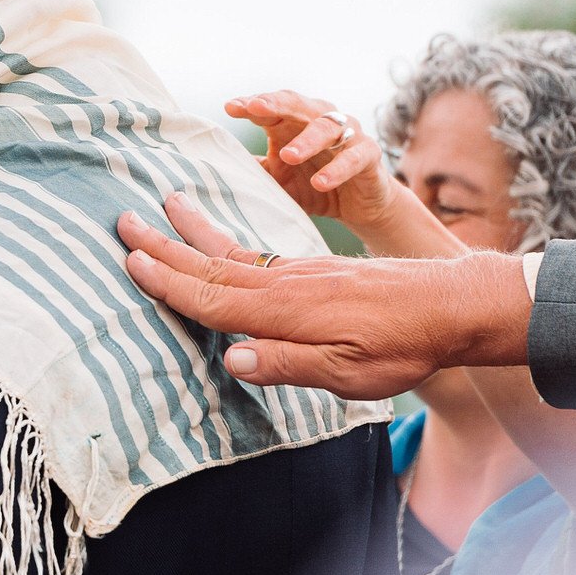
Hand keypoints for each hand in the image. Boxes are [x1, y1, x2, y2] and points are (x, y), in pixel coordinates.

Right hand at [115, 192, 530, 398]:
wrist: (454, 304)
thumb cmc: (404, 346)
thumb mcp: (350, 372)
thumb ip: (288, 364)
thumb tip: (229, 357)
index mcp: (287, 310)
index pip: (213, 297)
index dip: (168, 283)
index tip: (130, 261)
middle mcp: (286, 283)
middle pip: (211, 265)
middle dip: (164, 246)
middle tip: (121, 220)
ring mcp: (300, 272)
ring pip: (231, 252)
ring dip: (191, 232)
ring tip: (164, 203)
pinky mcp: (314, 269)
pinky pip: (256, 252)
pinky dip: (226, 240)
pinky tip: (215, 238)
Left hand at [224, 90, 398, 232]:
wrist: (360, 206)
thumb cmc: (314, 185)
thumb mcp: (278, 180)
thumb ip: (254, 170)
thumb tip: (212, 168)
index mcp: (294, 123)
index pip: (271, 107)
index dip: (251, 105)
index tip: (230, 107)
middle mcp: (320, 121)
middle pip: (298, 105)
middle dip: (276, 104)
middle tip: (255, 108)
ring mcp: (347, 135)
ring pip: (327, 128)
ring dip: (306, 140)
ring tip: (286, 156)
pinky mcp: (369, 156)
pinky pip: (354, 157)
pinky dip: (337, 169)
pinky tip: (320, 182)